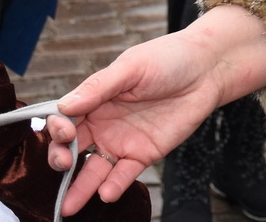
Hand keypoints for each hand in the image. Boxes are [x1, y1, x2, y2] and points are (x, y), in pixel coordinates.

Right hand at [46, 6, 265, 214]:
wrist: (207, 70)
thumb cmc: (168, 59)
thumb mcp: (131, 67)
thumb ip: (98, 87)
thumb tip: (64, 106)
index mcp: (95, 99)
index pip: (65, 119)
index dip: (58, 129)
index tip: (64, 132)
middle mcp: (103, 123)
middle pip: (72, 148)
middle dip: (60, 160)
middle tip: (62, 165)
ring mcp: (122, 141)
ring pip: (94, 169)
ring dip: (80, 187)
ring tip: (68, 205)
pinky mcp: (144, 154)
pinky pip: (124, 175)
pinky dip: (114, 186)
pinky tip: (105, 194)